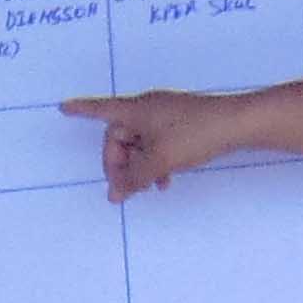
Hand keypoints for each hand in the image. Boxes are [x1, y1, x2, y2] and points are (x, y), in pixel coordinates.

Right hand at [61, 86, 244, 197]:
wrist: (239, 123)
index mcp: (136, 109)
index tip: (63, 108)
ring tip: (149, 188)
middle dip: (119, 163)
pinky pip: (158, 143)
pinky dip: (156, 162)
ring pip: (140, 143)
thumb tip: (114, 194)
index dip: (81, 110)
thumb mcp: (158, 160)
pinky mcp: (182, 123)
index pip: (100, 110)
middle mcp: (148, 108)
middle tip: (125, 190)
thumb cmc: (194, 135)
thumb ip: (133, 178)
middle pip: (120, 135)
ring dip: (139, 167)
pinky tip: (166, 181)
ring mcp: (166, 114)